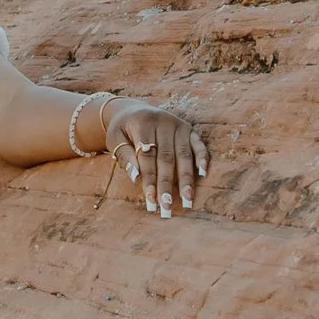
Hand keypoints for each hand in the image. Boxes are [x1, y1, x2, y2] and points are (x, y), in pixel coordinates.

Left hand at [107, 100, 209, 214]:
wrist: (133, 111)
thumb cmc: (123, 130)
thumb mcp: (115, 140)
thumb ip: (125, 157)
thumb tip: (136, 178)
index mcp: (143, 123)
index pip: (147, 156)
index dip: (150, 179)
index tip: (151, 200)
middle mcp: (163, 122)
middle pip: (167, 158)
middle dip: (167, 185)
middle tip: (167, 207)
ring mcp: (178, 124)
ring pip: (184, 155)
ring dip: (186, 179)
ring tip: (187, 200)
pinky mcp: (188, 128)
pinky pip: (198, 144)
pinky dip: (202, 158)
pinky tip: (203, 174)